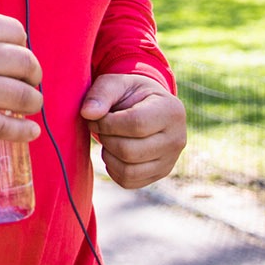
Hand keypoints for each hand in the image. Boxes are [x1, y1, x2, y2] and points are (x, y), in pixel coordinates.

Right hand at [0, 11, 42, 139]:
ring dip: (33, 101)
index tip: (17, 56)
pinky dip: (24, 132)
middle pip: (26, 63)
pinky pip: (6, 127)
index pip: (17, 33)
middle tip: (28, 81)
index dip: (22, 45)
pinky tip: (31, 132)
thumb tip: (9, 41)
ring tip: (29, 104)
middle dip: (33, 74)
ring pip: (23, 96)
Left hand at [80, 74, 186, 188]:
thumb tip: (87, 113)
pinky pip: (128, 181)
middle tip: (100, 128)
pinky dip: (113, 168)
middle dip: (106, 139)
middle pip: (130, 151)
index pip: (136, 124)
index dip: (107, 124)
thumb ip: (101, 94)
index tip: (95, 117)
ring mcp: (170, 160)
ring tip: (107, 139)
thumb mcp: (117, 83)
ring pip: (129, 171)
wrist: (148, 107)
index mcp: (171, 111)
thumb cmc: (131, 94)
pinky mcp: (159, 174)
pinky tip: (113, 151)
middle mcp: (177, 139)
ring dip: (108, 155)